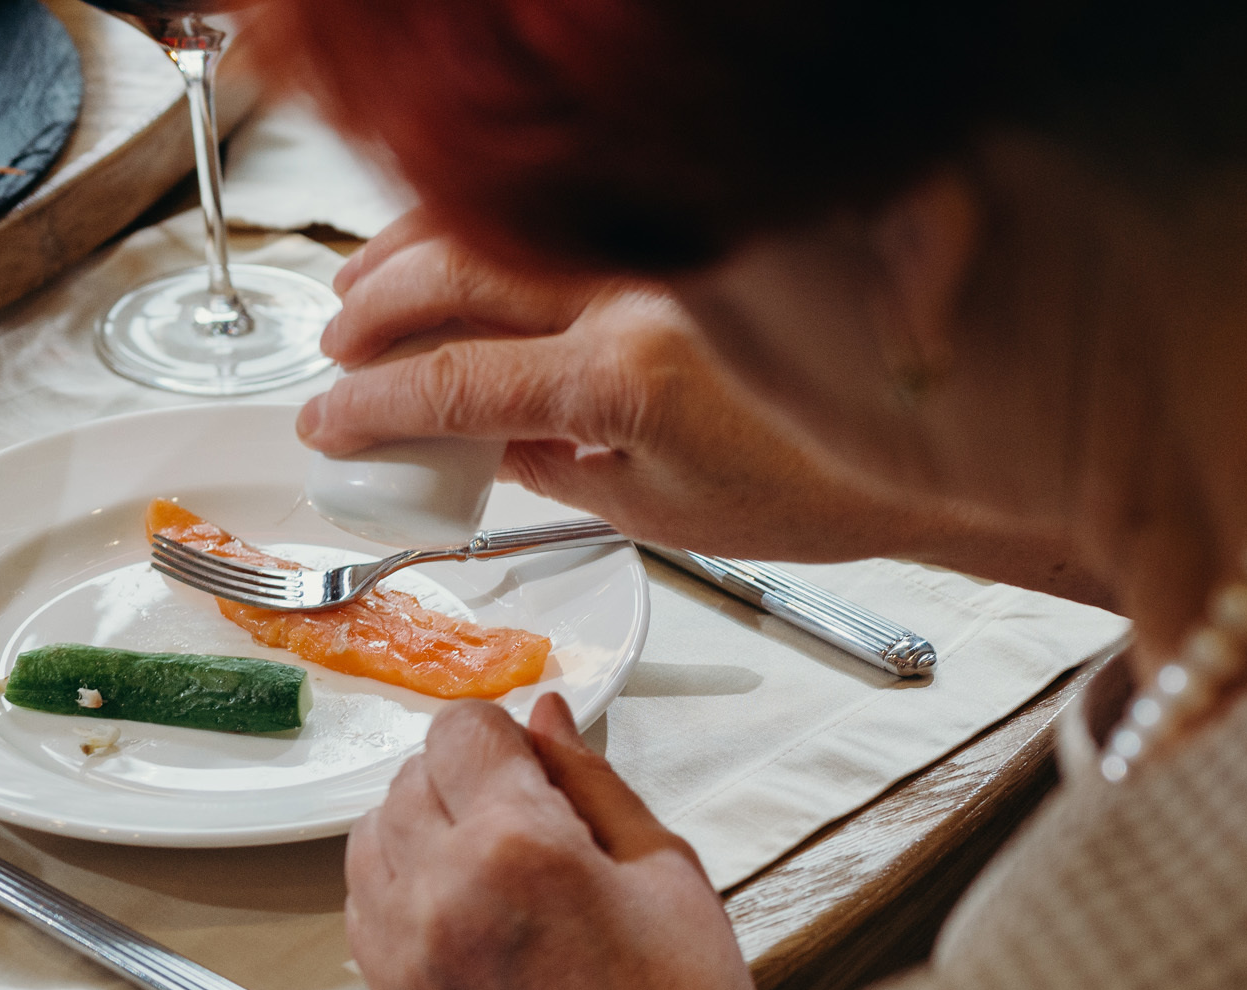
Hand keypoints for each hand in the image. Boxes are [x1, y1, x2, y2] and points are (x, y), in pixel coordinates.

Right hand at [299, 214, 1089, 590]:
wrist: (920, 446)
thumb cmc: (813, 492)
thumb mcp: (660, 515)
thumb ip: (551, 470)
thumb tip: (470, 443)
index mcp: (626, 379)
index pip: (456, 383)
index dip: (372, 406)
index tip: (325, 425)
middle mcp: (640, 293)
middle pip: (460, 274)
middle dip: (374, 310)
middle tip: (334, 350)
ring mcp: (663, 252)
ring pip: (504, 221)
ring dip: (416, 252)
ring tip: (362, 291)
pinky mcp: (685, 237)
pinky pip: (561, 217)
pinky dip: (492, 227)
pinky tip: (456, 252)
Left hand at [344, 691, 768, 989]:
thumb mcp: (669, 873)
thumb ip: (594, 783)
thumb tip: (545, 718)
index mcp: (522, 845)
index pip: (464, 730)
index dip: (507, 737)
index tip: (540, 768)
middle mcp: (443, 889)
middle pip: (411, 775)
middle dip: (467, 779)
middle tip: (532, 823)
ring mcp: (404, 950)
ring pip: (373, 833)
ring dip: (424, 828)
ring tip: (493, 866)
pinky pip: (361, 902)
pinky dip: (402, 885)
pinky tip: (465, 911)